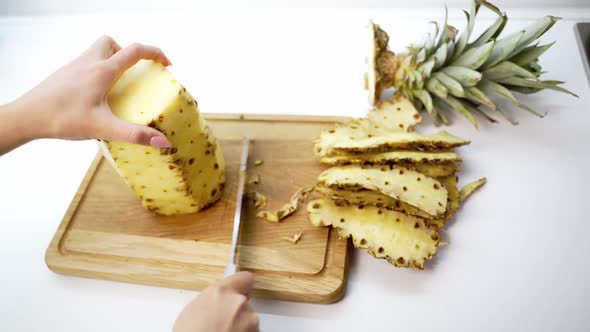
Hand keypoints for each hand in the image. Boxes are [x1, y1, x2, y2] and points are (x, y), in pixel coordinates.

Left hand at [0, 35, 171, 154]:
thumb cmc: (62, 119)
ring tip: (118, 86)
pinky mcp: (64, 75)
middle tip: (135, 73)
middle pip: (112, 43)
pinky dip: (98, 72)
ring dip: (112, 60)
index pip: (135, 51)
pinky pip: (86, 64)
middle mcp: (88, 63)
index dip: (156, 53)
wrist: (26, 117)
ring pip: (97, 51)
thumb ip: (135, 134)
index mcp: (102, 71)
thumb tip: (163, 141)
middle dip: (128, 53)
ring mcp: (74, 67)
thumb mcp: (103, 128)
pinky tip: (97, 96)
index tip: (167, 65)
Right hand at [173, 272, 259, 331]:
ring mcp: (250, 320)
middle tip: (221, 322)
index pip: (245, 278)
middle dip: (236, 310)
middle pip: (244, 301)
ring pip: (248, 318)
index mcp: (221, 291)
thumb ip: (211, 300)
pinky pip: (251, 331)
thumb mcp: (193, 310)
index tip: (242, 288)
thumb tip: (217, 302)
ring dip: (240, 325)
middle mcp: (239, 302)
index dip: (242, 285)